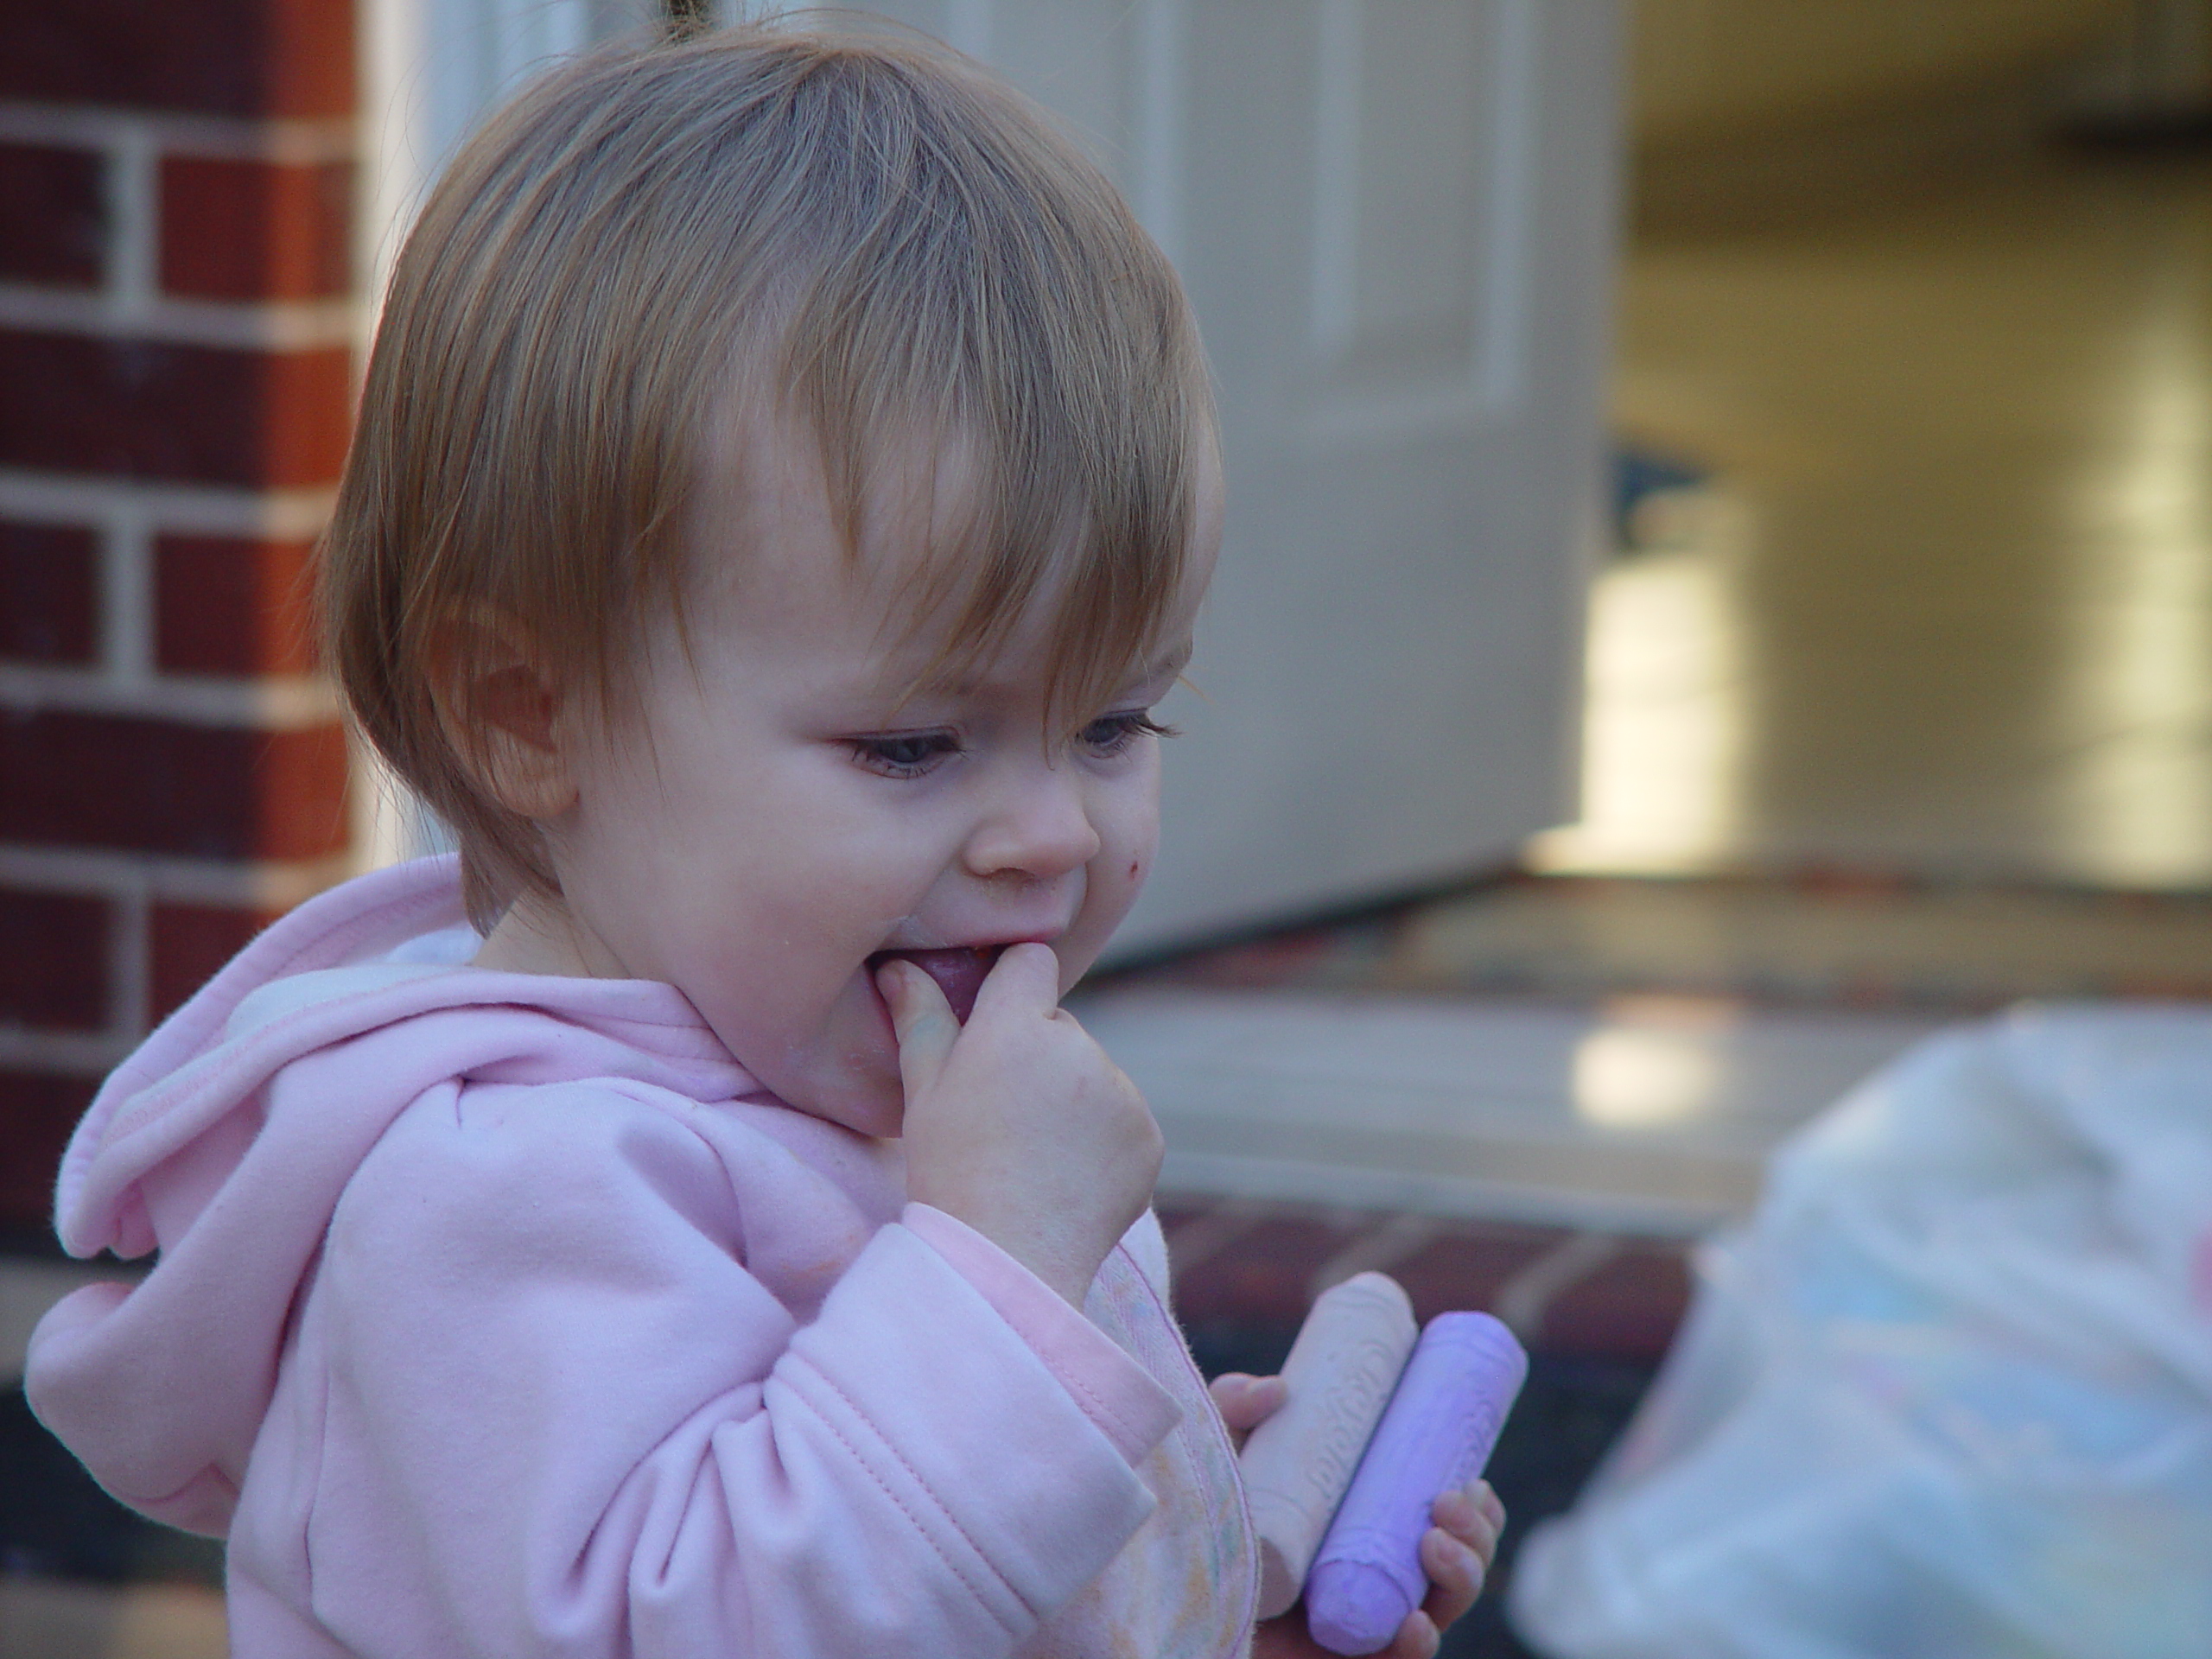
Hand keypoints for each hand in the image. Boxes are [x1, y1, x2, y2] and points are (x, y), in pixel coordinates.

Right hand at [882, 945, 1162, 1305]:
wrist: (1004, 1260)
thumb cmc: (949, 1170)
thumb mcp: (922, 1090)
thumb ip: (920, 1017)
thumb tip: (899, 965)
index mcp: (1018, 1027)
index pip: (1031, 961)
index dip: (1011, 984)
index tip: (993, 1021)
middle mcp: (1080, 1048)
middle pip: (1059, 1026)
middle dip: (1036, 1054)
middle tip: (1001, 1114)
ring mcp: (1122, 1093)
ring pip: (1092, 1075)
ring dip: (1070, 1099)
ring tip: (1031, 1154)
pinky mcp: (1148, 1137)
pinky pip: (1122, 1119)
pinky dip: (1101, 1139)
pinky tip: (1065, 1176)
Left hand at [1213, 1371, 1505, 1658]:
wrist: (1160, 1587)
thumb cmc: (1198, 1515)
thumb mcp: (1223, 1450)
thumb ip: (1235, 1404)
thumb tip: (1278, 1389)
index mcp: (1366, 1530)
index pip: (1441, 1525)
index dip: (1475, 1511)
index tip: (1472, 1477)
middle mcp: (1369, 1578)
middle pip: (1450, 1568)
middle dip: (1475, 1538)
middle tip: (1452, 1500)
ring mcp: (1356, 1623)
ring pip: (1435, 1611)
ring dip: (1459, 1579)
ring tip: (1435, 1543)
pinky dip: (1413, 1648)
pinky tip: (1415, 1624)